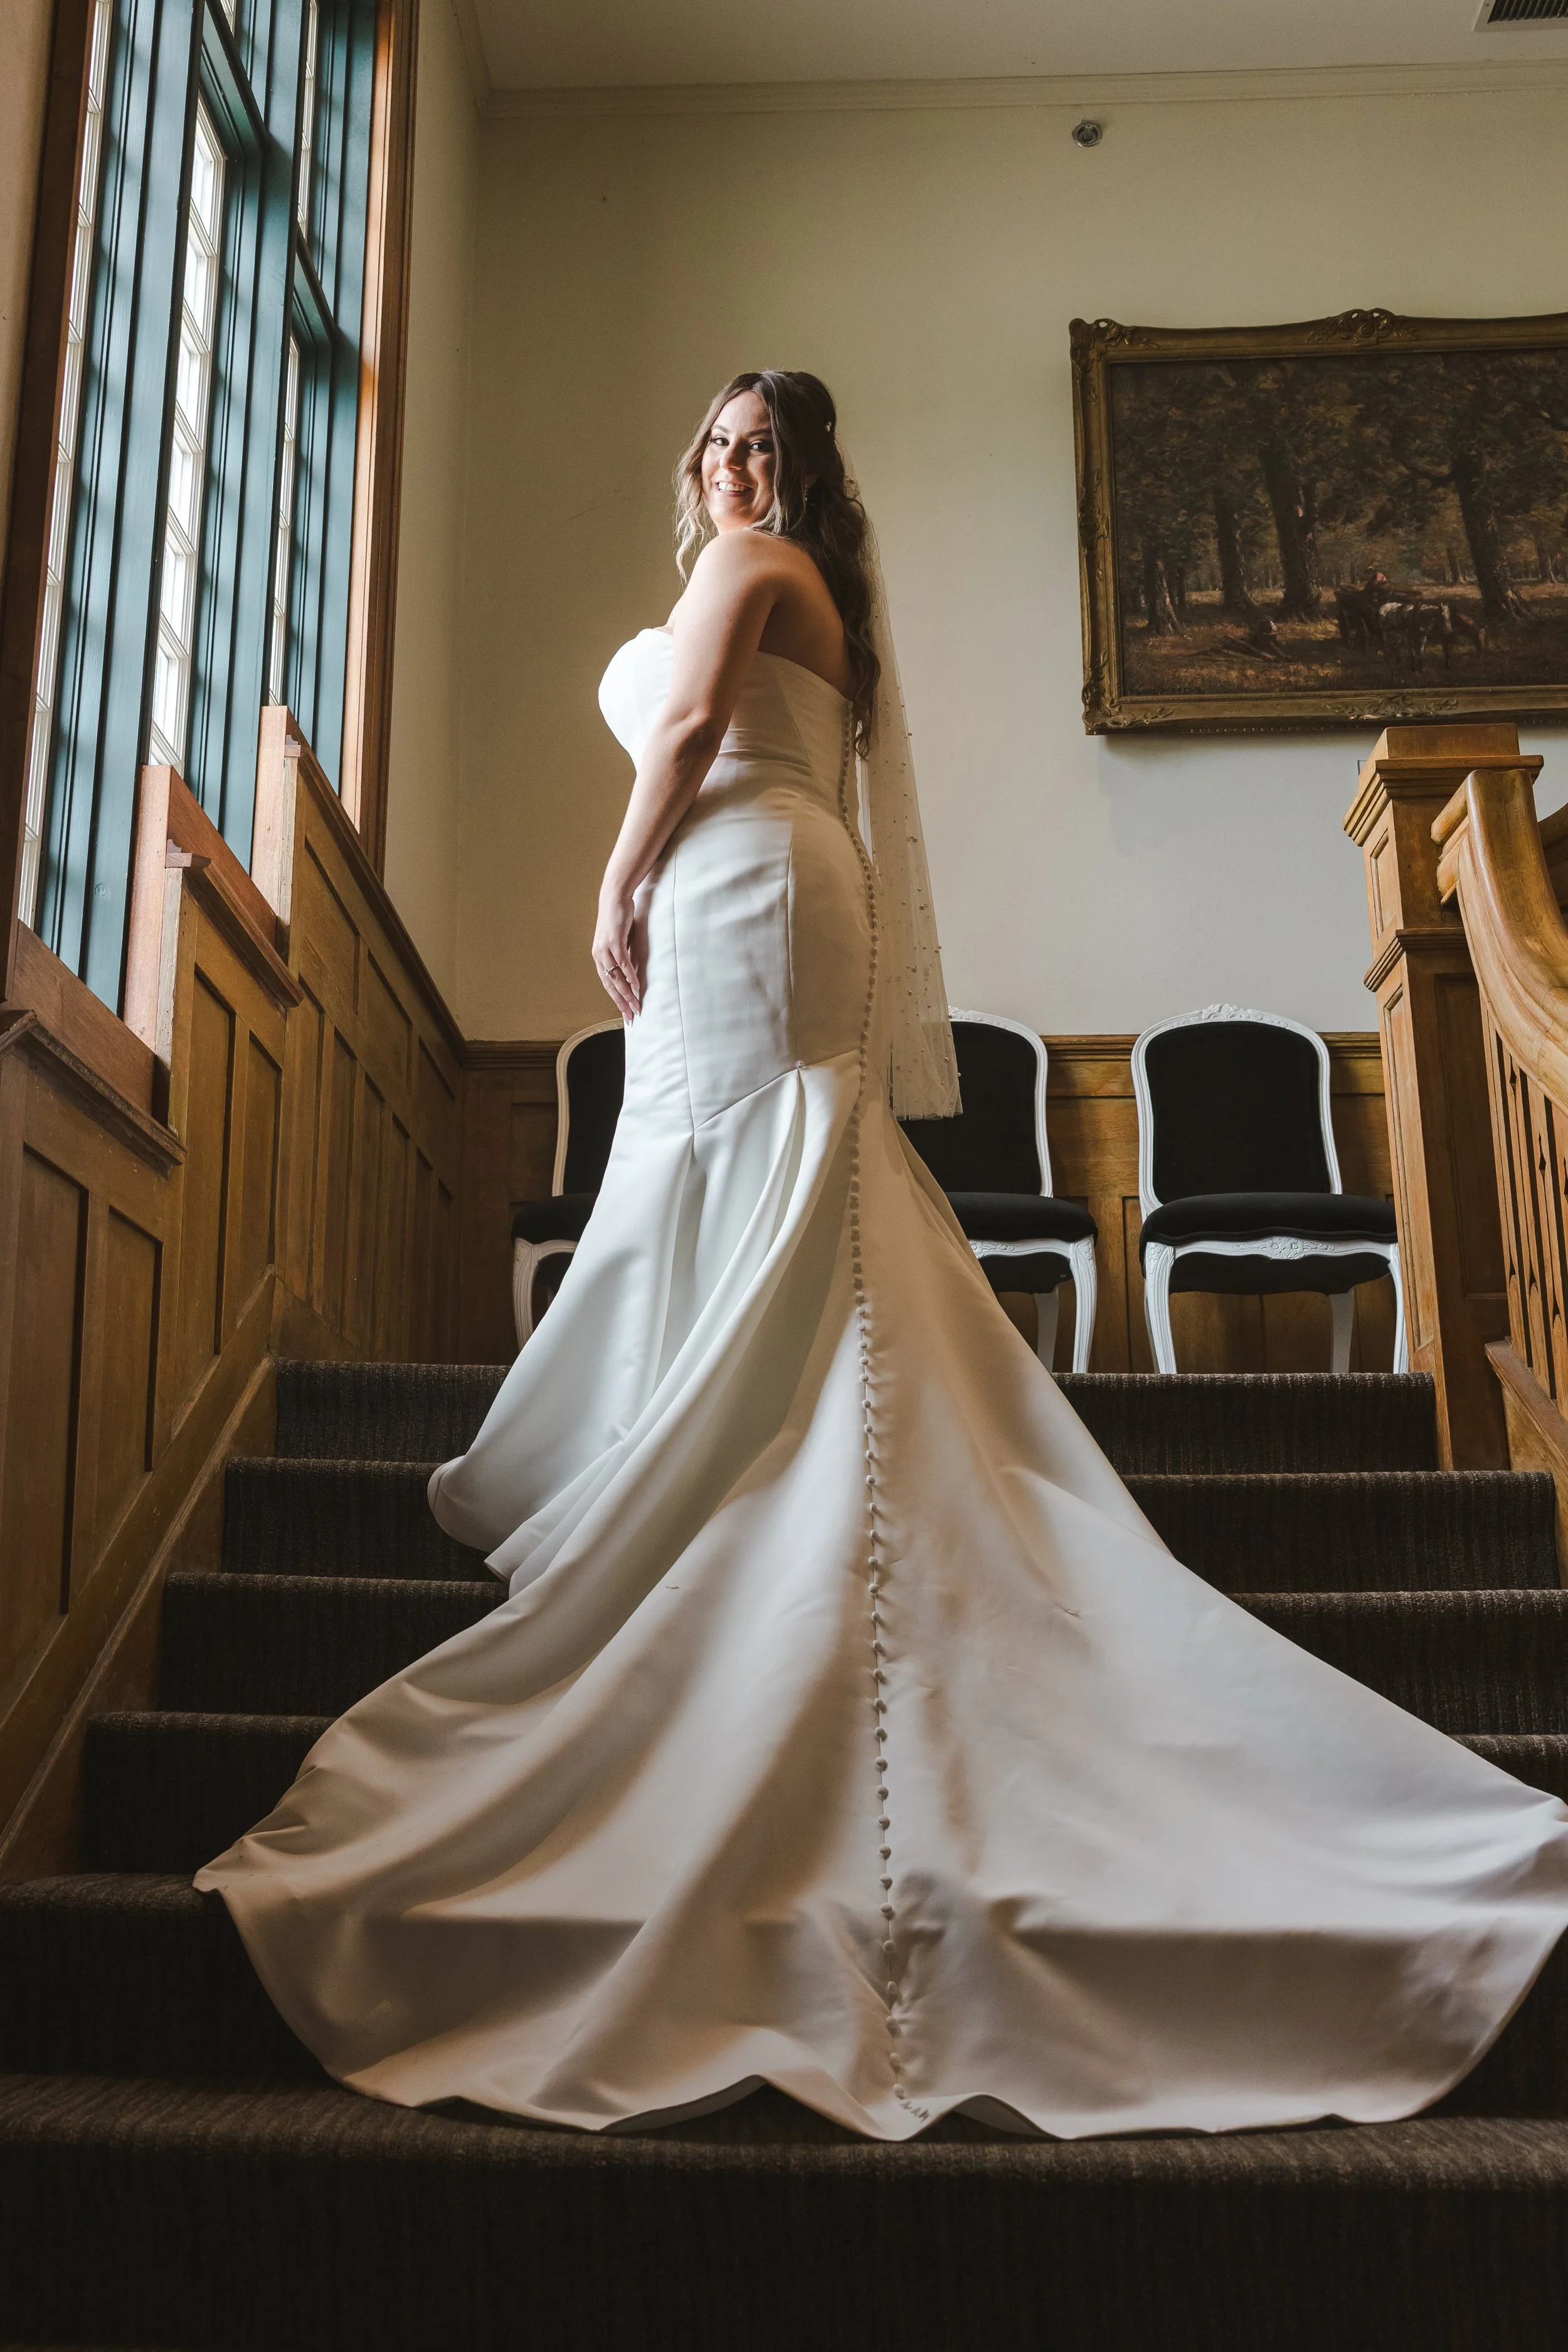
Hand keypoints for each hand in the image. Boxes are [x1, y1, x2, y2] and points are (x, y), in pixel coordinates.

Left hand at [592, 876, 641, 1019]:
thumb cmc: (618, 918)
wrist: (614, 897)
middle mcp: (599, 955)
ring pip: (616, 977)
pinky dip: (630, 976)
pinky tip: (636, 987)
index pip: (606, 983)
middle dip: (621, 1002)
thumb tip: (631, 970)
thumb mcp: (620, 940)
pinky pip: (623, 964)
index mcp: (599, 957)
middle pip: (610, 985)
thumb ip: (623, 955)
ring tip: (636, 1005)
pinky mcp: (614, 942)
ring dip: (627, 993)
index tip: (625, 1011)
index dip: (616, 999)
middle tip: (631, 1016)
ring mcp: (606, 949)